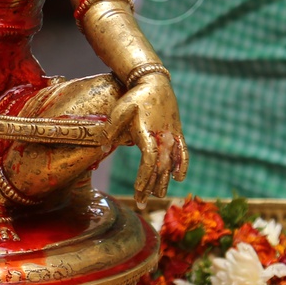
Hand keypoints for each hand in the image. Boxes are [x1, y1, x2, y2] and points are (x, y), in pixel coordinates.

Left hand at [107, 72, 188, 207]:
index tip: (139, 190)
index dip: (144, 176)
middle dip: (151, 186)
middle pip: (159, 167)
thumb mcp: (119, 110)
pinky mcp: (178, 132)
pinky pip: (183, 152)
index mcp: (147, 132)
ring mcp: (172, 136)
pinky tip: (178, 178)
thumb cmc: (134, 96)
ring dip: (164, 180)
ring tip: (158, 195)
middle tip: (142, 203)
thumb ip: (110, 130)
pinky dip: (182, 165)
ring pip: (170, 163)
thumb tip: (101, 149)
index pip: (149, 160)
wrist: (154, 81)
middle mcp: (163, 137)